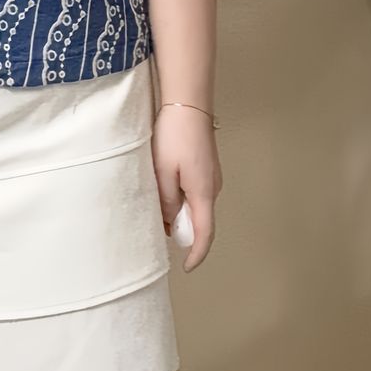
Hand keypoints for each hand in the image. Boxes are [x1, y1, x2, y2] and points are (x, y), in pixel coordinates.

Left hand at [152, 104, 222, 271]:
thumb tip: (168, 221)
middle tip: (158, 226)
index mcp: (203, 192)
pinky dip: (183, 197)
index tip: (186, 267)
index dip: (197, 254)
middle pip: (200, 221)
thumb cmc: (174, 135)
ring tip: (157, 202)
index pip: (204, 233)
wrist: (188, 103)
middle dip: (181, 230)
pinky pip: (196, 191)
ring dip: (180, 211)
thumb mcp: (163, 171)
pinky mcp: (206, 166)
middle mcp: (213, 187)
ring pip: (197, 205)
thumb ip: (165, 200)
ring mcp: (212, 175)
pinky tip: (166, 186)